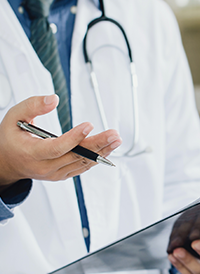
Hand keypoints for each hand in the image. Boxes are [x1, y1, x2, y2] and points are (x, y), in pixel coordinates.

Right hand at [0, 95, 121, 191]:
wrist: (8, 163)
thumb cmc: (11, 138)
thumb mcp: (14, 116)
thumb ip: (33, 106)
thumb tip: (54, 99)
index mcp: (31, 153)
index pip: (56, 148)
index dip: (74, 138)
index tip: (88, 126)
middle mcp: (45, 167)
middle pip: (76, 156)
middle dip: (97, 144)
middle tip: (113, 134)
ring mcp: (56, 173)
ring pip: (83, 163)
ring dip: (102, 151)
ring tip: (115, 140)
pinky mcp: (64, 175)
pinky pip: (83, 167)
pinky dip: (97, 158)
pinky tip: (108, 148)